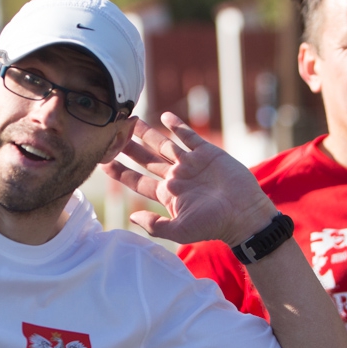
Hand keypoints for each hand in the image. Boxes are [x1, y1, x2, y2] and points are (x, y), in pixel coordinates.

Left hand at [103, 113, 276, 244]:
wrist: (244, 214)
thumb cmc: (213, 226)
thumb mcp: (180, 231)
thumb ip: (155, 225)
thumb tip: (132, 217)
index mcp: (166, 194)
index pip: (136, 180)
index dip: (119, 171)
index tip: (102, 161)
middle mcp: (175, 176)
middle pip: (145, 158)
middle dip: (127, 146)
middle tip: (111, 132)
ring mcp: (190, 163)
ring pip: (163, 144)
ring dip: (147, 133)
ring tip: (131, 120)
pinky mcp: (207, 153)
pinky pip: (189, 136)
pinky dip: (178, 126)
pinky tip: (165, 116)